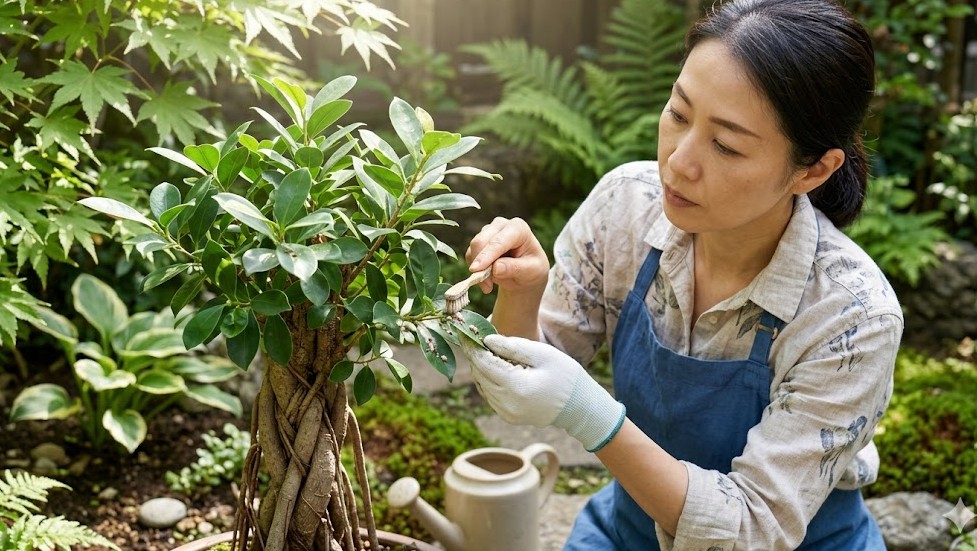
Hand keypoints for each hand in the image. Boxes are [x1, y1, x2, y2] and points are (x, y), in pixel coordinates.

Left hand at [462, 334, 625, 452]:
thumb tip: (486, 340)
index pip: (483, 363)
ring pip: (482, 385)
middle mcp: (507, 404)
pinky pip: (490, 395)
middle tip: (474, 337)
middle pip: (479, 374)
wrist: (580, 406)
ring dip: (482, 368)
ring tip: (487, 350)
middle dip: (475, 355)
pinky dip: (489, 381)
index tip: (464, 331)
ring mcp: (507, 413)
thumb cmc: (564, 375)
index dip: (471, 346)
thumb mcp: (541, 354)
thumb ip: (512, 346)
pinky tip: (497, 367)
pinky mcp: (509, 417)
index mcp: (515, 386)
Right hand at [465, 217, 548, 296]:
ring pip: (473, 249)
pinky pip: (470, 255)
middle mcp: (501, 225)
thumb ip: (515, 268)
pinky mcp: (479, 242)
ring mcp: (488, 231)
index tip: (476, 270)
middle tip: (487, 287)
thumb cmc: (533, 268)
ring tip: (490, 285)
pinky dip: (475, 270)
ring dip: (478, 270)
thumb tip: (495, 268)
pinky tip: (487, 279)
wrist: (526, 272)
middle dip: (480, 265)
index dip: (487, 255)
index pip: (499, 241)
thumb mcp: (531, 271)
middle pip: (481, 241)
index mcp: (518, 227)